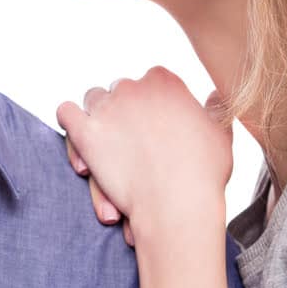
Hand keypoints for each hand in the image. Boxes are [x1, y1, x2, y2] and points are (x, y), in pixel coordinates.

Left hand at [58, 67, 231, 247]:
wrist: (177, 205)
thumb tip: (213, 95)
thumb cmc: (203, 173)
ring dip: (98, 120)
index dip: (150, 106)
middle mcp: (132, 87)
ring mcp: (106, 108)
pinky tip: (82, 143)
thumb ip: (215, 109)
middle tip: (131, 149)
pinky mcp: (85, 132)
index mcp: (164, 81)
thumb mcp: (220, 133)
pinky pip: (66, 113)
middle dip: (124, 114)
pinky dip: (70, 123)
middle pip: (120, 91)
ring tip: (108, 154)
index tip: (155, 131)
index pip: (149, 82)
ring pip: (93, 100)